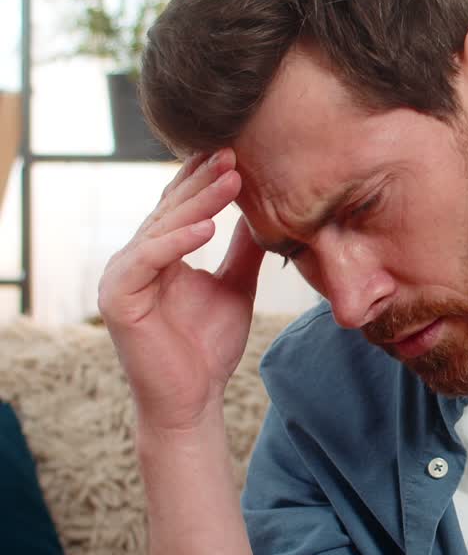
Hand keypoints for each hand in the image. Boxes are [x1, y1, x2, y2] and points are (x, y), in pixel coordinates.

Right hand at [98, 148, 264, 431]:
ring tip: (231, 181)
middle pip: (171, 210)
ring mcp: (122, 277)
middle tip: (235, 153)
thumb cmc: (210, 348)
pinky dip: (178, 242)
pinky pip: (148, 259)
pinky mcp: (118, 298)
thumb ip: (242, 250)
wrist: (194, 400)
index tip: (238, 153)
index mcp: (157, 254)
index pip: (180, 207)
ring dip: (198, 203)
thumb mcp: (235, 286)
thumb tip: (261, 212)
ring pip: (161, 228)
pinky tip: (208, 227)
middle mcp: (134, 259)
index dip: (205, 180)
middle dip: (204, 181)